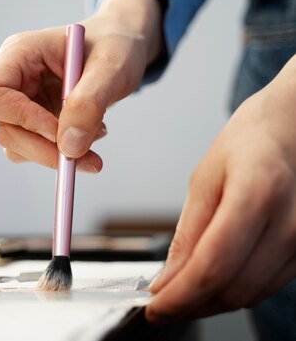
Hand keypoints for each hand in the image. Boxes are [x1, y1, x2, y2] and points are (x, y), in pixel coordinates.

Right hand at [0, 0, 163, 170]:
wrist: (121, 47)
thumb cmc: (114, 45)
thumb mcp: (112, 67)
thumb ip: (90, 102)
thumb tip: (69, 147)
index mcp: (18, 54)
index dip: (19, 118)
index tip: (58, 131)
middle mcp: (10, 78)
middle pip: (3, 128)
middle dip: (43, 149)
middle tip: (86, 158)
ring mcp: (17, 101)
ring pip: (16, 145)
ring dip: (55, 153)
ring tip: (96, 133)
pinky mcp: (29, 120)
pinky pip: (33, 150)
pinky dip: (61, 152)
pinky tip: (87, 133)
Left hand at [146, 57, 295, 322]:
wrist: (294, 127)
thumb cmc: (250, 141)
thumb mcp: (206, 177)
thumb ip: (189, 231)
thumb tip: (168, 277)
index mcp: (257, 193)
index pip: (213, 265)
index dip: (179, 296)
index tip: (153, 308)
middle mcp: (290, 222)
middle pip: (234, 288)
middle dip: (191, 305)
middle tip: (160, 305)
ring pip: (251, 294)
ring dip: (211, 303)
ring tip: (180, 295)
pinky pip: (267, 285)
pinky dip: (234, 291)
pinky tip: (210, 284)